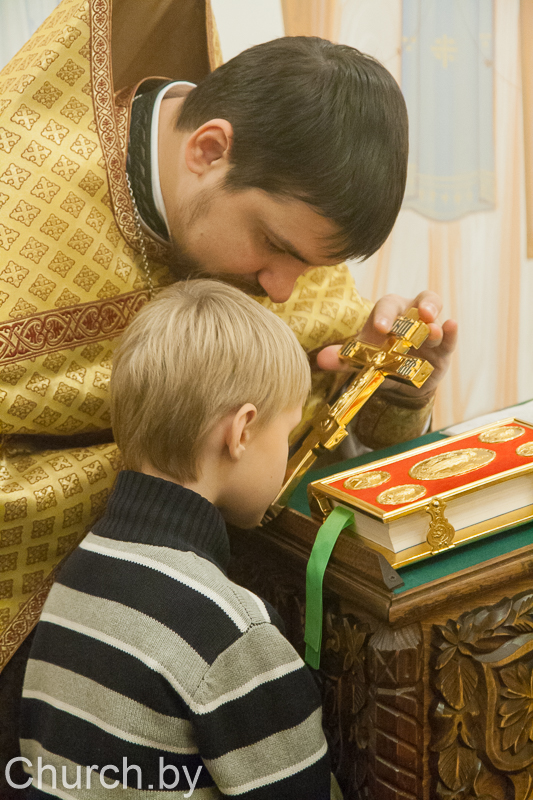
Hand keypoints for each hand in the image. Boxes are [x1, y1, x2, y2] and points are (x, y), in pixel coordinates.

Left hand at [316, 291, 457, 397]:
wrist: (401, 384)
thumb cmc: (379, 362)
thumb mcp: (362, 362)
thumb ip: (343, 359)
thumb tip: (321, 360)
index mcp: (388, 316)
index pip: (386, 307)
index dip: (384, 315)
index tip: (380, 327)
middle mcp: (411, 316)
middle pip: (418, 302)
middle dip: (421, 306)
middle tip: (422, 315)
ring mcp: (428, 331)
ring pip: (436, 317)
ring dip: (435, 323)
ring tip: (433, 330)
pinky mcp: (443, 348)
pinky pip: (449, 337)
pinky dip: (451, 332)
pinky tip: (452, 326)